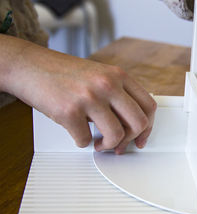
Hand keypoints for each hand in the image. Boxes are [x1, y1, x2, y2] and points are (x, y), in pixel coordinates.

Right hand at [0, 35, 155, 153]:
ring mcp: (89, 97)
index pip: (149, 106)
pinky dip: (83, 142)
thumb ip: (119, 94)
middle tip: (119, 145)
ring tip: (98, 143)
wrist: (29, 66)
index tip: (141, 138)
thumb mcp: (100, 75)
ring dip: (107, 146)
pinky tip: (77, 134)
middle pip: (139, 123)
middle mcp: (108, 84)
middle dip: (130, 140)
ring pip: (116, 135)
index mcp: (119, 75)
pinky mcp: (69, 111)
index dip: (148, 128)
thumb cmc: (63, 73)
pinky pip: (86, 140)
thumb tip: (132, 125)